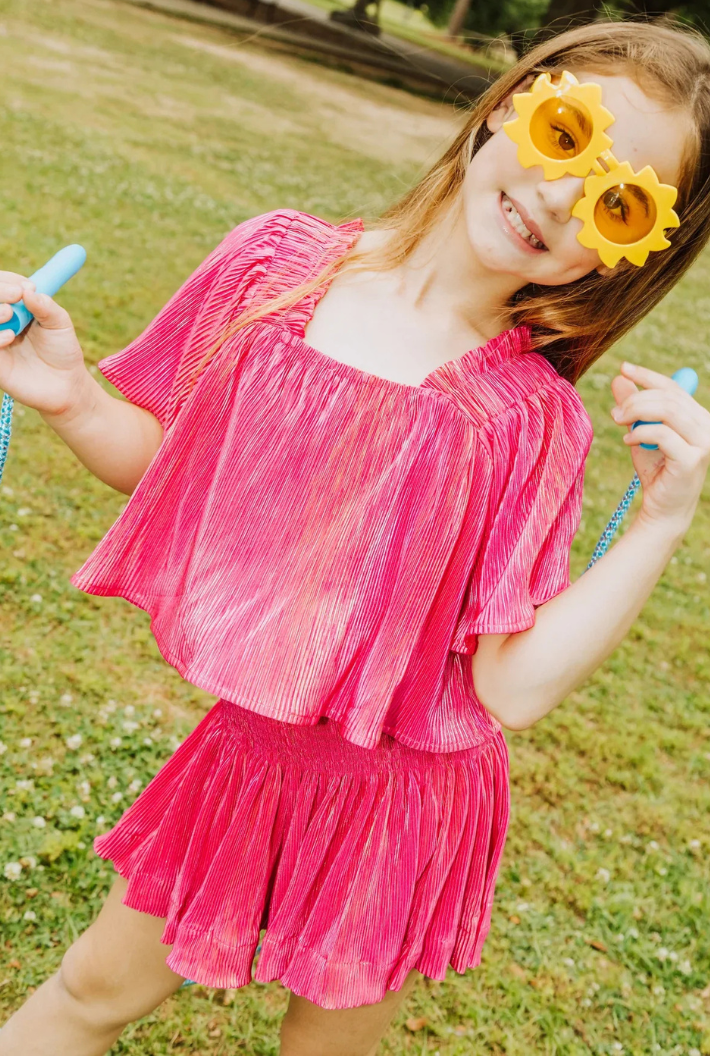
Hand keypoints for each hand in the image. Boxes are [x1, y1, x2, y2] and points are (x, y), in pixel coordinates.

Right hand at [0, 272, 89, 419]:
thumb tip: (28, 290)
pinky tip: (9, 337)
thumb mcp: (60, 324)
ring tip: (9, 313)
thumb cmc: (62, 352)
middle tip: (15, 295)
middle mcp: (1, 321)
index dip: (7, 281)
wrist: (65, 385)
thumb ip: (46, 306)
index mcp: (15, 307)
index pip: (1, 285)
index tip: (24, 286)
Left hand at [611, 362, 709, 533]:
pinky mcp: (692, 458)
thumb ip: (634, 407)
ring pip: (667, 411)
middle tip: (614, 412)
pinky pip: (662, 434)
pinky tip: (628, 440)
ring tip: (619, 423)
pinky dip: (640, 433)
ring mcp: (704, 442)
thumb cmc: (655, 471)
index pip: (674, 388)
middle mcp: (708, 426)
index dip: (648, 375)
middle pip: (669, 397)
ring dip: (636, 412)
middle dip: (636, 399)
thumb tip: (619, 379)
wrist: (663, 509)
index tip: (623, 367)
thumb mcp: (641, 433)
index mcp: (699, 417)